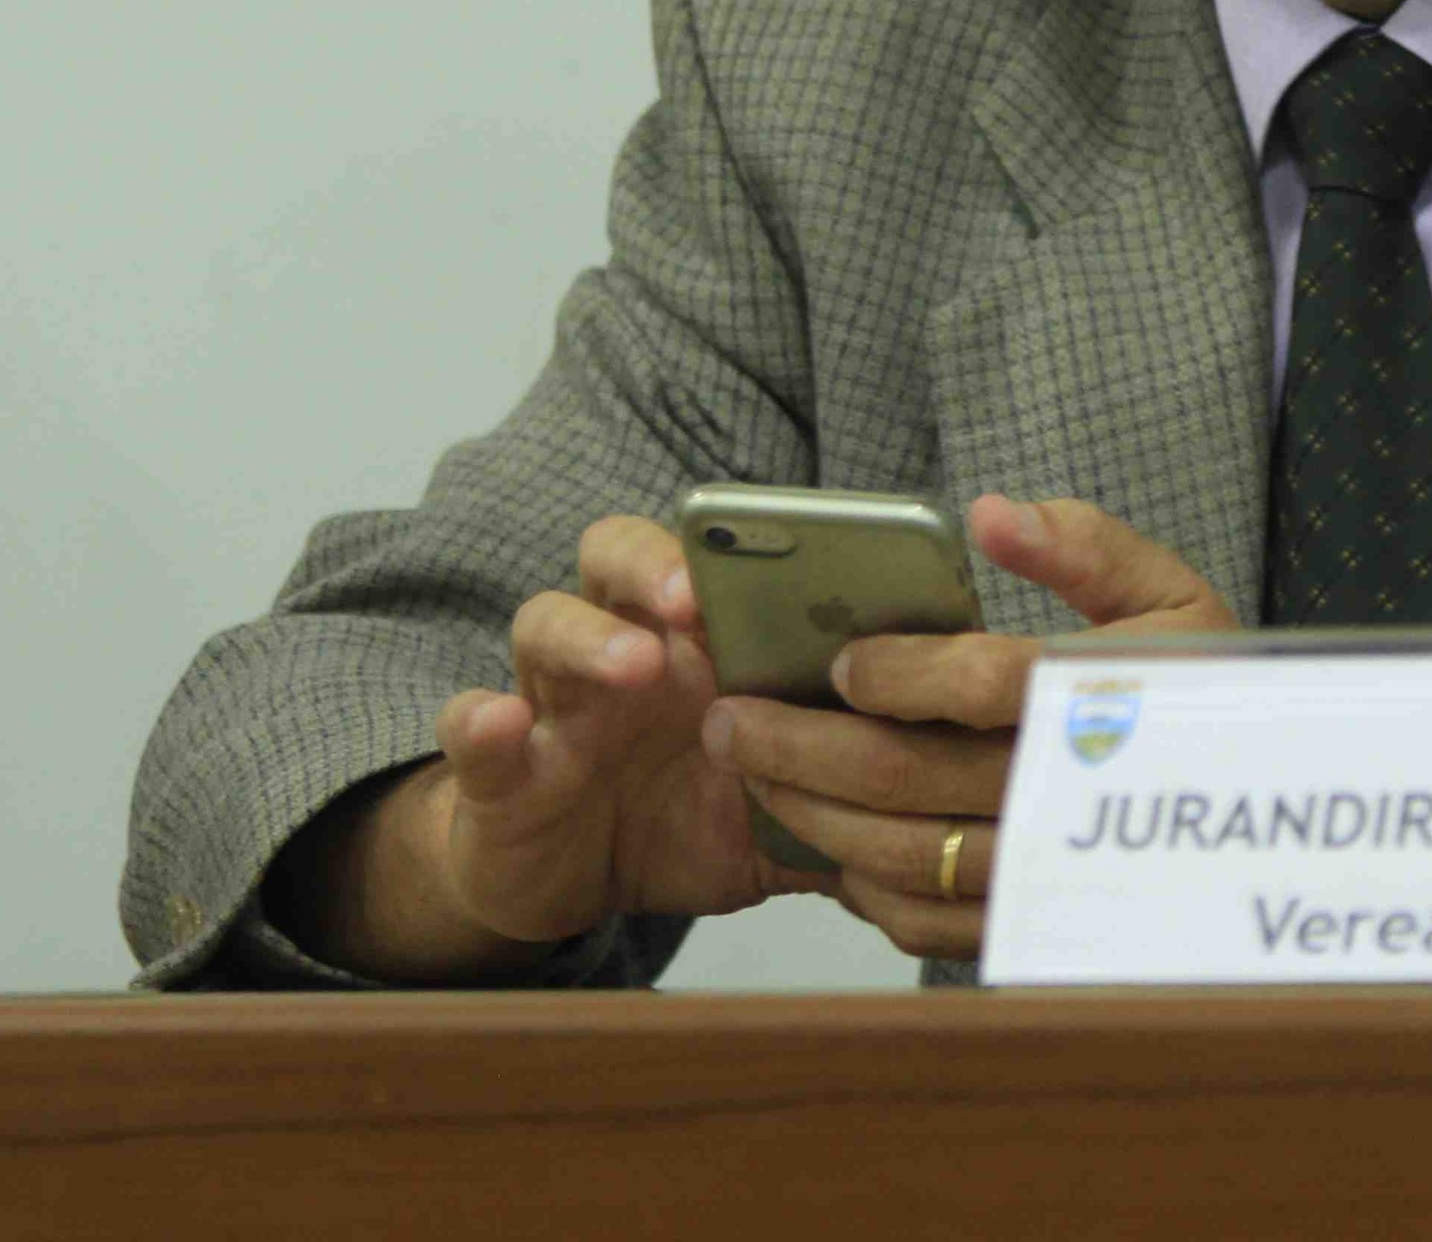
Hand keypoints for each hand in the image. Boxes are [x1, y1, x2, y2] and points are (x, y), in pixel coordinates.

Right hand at [283, 515, 812, 978]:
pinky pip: (473, 728)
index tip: (811, 563)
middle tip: (704, 596)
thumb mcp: (771, 810)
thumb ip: (843, 791)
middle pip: (619, 557)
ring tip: (634, 665)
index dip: (754, 550)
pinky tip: (500, 723)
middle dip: (661, 565)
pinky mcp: (494, 769)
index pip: (712, 557)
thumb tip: (958, 804)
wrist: (568, 881)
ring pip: (546, 623)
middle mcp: (620, 647)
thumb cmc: (677, 817)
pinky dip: (481, 721)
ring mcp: (552, 700)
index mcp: (694, 643)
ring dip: (590, 636)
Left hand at [702, 494, 1234, 961]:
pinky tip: (819, 834)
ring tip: (750, 768)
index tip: (841, 660)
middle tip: (727, 717)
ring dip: (809, 813)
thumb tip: (988, 515)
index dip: (906, 672)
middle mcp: (1074, 795)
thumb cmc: (1195, 681)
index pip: (990, 683)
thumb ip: (1083, 545)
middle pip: (915, 778)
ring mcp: (1046, 874)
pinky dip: (857, 884)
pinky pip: (921, 922)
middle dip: (802, 745)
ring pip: (902, 856)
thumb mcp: (1168, 590)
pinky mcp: (1026, 929)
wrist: (1247, 803)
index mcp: (1109, 698)